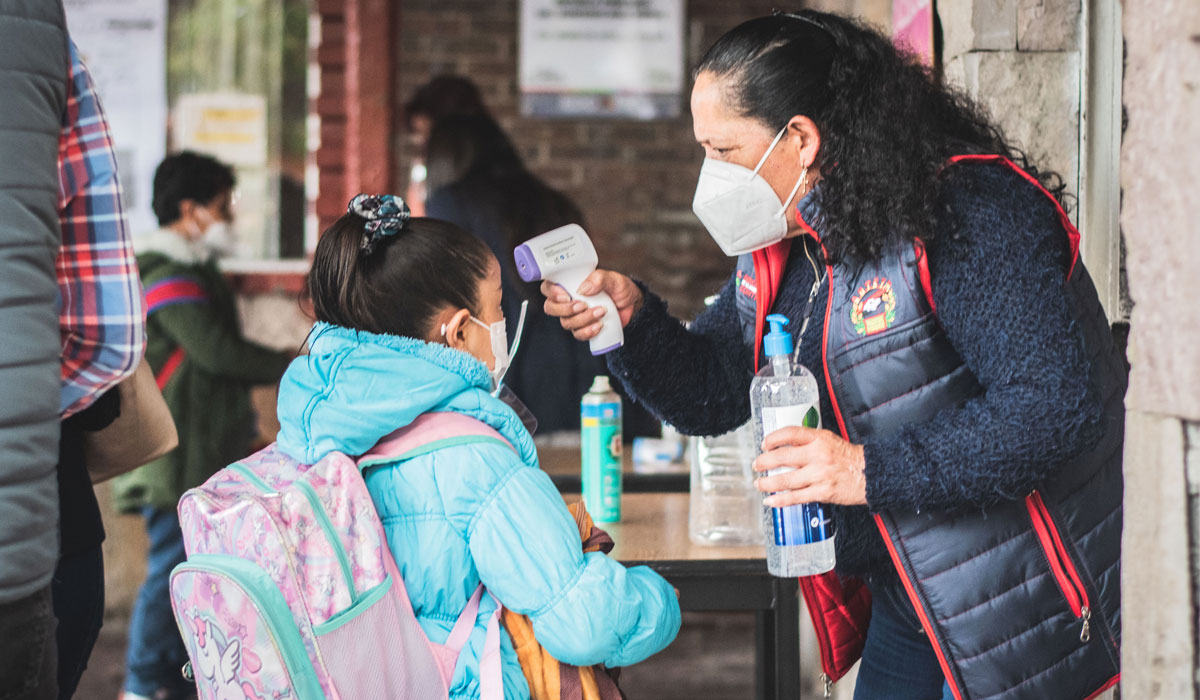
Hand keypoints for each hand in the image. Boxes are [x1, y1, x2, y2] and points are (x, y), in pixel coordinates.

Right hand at [541, 270, 643, 341]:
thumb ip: (599, 278)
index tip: (566, 295)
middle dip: (565, 310)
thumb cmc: (619, 288)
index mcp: (569, 284)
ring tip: (601, 311)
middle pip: (551, 308)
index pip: (548, 288)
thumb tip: (583, 288)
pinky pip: (578, 334)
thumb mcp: (612, 278)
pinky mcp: (583, 328)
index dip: (552, 293)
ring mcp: (574, 316)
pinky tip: (599, 325)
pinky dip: (588, 331)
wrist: (631, 305)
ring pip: (566, 323)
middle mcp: (568, 300)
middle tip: (583, 305)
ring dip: (583, 319)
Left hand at [752, 426, 867, 506]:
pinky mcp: (823, 492)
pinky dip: (780, 501)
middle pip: (782, 457)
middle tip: (757, 465)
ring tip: (759, 484)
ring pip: (786, 480)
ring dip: (768, 483)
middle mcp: (818, 454)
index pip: (790, 433)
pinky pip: (796, 497)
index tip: (764, 444)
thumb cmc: (851, 458)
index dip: (773, 438)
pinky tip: (770, 501)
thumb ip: (810, 442)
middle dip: (764, 462)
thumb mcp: (831, 440)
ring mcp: (820, 474)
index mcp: (820, 438)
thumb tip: (786, 446)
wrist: (873, 474)